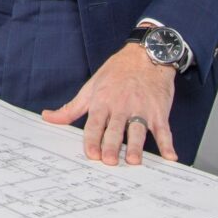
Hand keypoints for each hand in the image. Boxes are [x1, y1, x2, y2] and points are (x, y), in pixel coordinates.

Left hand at [41, 43, 176, 164]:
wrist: (145, 55)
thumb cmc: (116, 73)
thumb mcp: (90, 87)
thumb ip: (71, 108)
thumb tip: (47, 117)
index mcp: (102, 101)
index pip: (95, 123)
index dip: (92, 139)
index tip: (91, 154)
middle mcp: (121, 106)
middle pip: (115, 129)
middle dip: (112, 145)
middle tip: (110, 161)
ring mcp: (141, 109)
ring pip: (138, 130)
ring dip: (137, 146)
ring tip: (134, 161)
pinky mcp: (159, 112)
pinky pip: (163, 130)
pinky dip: (168, 144)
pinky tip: (170, 157)